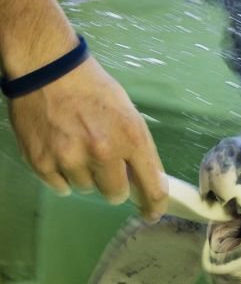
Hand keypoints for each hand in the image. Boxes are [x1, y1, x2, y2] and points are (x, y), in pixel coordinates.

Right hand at [8, 56, 167, 220]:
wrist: (49, 70)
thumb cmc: (94, 89)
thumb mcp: (129, 115)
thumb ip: (138, 150)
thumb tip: (146, 182)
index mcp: (130, 138)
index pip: (151, 186)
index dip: (153, 206)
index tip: (152, 213)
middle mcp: (102, 151)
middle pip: (116, 195)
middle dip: (115, 186)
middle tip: (106, 166)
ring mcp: (70, 158)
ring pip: (86, 189)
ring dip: (86, 176)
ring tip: (78, 147)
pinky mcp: (42, 162)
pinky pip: (60, 187)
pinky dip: (63, 176)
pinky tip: (61, 152)